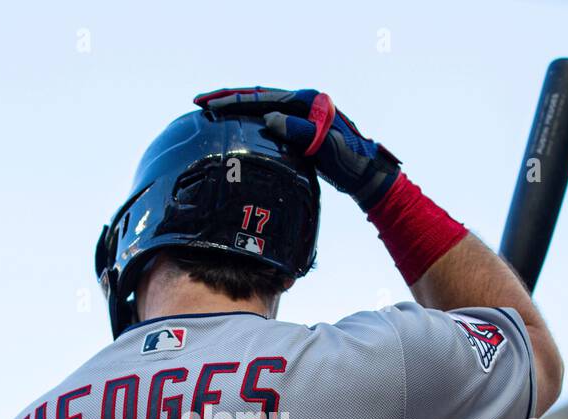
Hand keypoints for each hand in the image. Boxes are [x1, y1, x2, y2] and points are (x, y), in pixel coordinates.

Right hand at [194, 86, 400, 210]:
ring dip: (237, 107)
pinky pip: (269, 119)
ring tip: (212, 111)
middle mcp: (303, 102)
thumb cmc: (351, 161)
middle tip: (201, 102)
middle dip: (229, 98)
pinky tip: (236, 127)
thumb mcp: (327, 146)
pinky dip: (250, 120)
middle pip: (258, 96)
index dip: (234, 101)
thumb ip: (301, 131)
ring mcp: (302, 114)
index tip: (211, 104)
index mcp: (308, 100)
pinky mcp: (301, 128)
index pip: (263, 97)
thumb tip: (270, 118)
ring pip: (262, 106)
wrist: (366, 173)